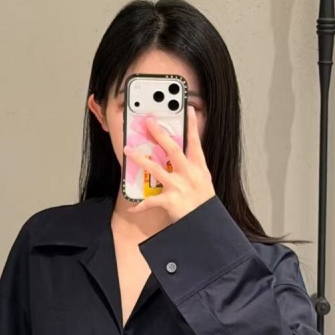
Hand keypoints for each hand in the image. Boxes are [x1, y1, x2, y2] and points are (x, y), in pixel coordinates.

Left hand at [123, 105, 215, 222]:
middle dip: (159, 134)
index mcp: (199, 169)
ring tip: (128, 149)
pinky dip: (140, 205)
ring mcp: (179, 187)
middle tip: (149, 121)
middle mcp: (189, 175)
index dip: (192, 125)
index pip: (195, 143)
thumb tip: (178, 156)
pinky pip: (150, 202)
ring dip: (139, 158)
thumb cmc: (203, 204)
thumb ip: (192, 168)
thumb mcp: (203, 182)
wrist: (205, 225)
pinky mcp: (170, 201)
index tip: (189, 110)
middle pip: (172, 149)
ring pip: (156, 168)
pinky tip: (133, 207)